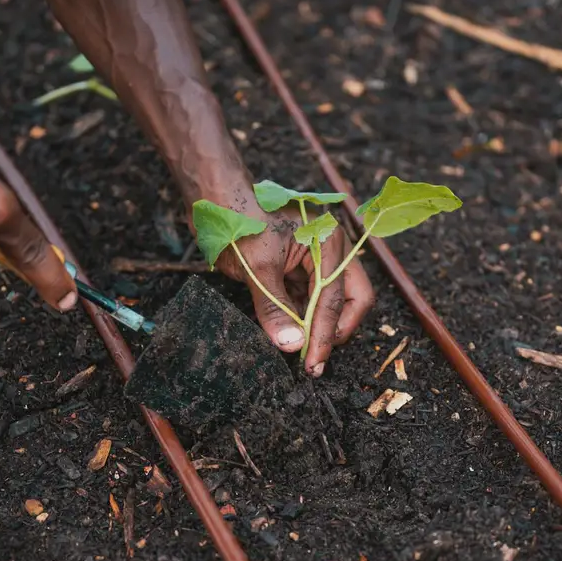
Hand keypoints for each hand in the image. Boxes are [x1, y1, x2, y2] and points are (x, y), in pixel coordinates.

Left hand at [208, 195, 373, 375]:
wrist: (212, 198)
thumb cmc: (239, 218)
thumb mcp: (257, 267)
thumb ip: (274, 307)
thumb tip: (292, 345)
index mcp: (329, 243)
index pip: (336, 298)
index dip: (326, 334)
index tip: (313, 362)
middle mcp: (327, 252)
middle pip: (349, 299)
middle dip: (333, 330)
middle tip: (313, 360)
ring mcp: (310, 262)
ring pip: (325, 303)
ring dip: (314, 328)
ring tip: (298, 353)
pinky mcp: (292, 271)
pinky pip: (303, 300)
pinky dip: (297, 319)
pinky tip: (286, 335)